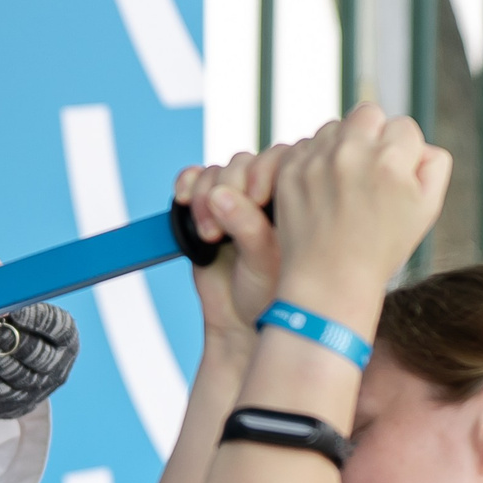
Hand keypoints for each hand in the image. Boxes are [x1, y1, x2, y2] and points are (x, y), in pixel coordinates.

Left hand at [0, 302, 78, 418]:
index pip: (58, 329)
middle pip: (36, 353)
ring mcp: (38, 390)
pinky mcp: (16, 405)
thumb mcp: (27, 322)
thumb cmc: (17, 339)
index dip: (36, 319)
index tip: (14, 311)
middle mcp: (58, 368)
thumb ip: (18, 309)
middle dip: (9, 337)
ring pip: (15, 372)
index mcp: (67, 342)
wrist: (5, 379)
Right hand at [173, 150, 286, 347]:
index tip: (256, 198)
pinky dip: (187, 184)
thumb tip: (220, 197)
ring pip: (219, 173)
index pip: (283, 160)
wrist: (243, 323)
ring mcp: (238, 199)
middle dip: (230, 188)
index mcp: (298, 200)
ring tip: (208, 234)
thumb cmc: (270, 296)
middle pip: (246, 164)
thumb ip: (248, 228)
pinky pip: (195, 181)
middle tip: (223, 227)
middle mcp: (270, 193)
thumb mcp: (266, 263)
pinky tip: (184, 199)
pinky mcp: (208, 208)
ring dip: (205, 196)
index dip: (264, 172)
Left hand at [270, 105, 450, 335]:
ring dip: (341, 146)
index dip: (402, 152)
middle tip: (368, 170)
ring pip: (334, 128)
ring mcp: (318, 160)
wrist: (329, 281)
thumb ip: (434, 165)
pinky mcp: (290, 170)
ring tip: (343, 182)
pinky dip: (314, 161)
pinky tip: (321, 188)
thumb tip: (419, 143)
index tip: (392, 178)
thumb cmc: (382, 248)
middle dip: (372, 136)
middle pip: (368, 114)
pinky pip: (306, 146)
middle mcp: (353, 152)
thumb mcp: (426, 209)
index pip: (403, 127)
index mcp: (391, 159)